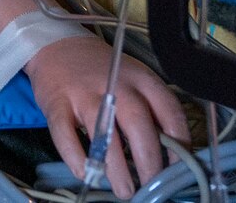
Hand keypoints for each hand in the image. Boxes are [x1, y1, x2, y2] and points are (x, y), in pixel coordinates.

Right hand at [27, 36, 187, 197]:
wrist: (57, 46)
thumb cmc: (101, 70)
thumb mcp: (132, 79)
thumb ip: (149, 108)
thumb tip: (169, 153)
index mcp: (141, 78)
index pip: (168, 110)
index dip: (178, 142)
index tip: (178, 168)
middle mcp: (115, 84)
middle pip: (139, 125)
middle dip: (148, 161)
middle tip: (151, 186)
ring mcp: (84, 93)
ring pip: (104, 134)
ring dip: (117, 169)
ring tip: (124, 191)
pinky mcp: (57, 103)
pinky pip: (65, 135)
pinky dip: (76, 159)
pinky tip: (86, 174)